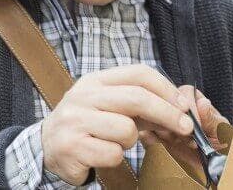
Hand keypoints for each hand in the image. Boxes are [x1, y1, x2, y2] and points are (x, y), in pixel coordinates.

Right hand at [42, 64, 192, 185]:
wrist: (46, 148)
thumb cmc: (89, 125)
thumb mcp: (111, 106)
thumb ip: (142, 105)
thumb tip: (182, 108)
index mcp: (96, 81)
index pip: (139, 74)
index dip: (166, 89)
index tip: (185, 105)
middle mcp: (83, 96)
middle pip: (137, 98)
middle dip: (168, 114)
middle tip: (186, 128)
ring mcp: (74, 121)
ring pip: (126, 130)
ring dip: (130, 142)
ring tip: (115, 142)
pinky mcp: (71, 147)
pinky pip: (112, 154)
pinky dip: (114, 158)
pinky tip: (101, 155)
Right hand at [140, 85, 229, 178]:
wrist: (209, 163)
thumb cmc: (219, 141)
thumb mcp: (220, 131)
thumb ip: (211, 119)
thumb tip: (203, 103)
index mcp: (194, 99)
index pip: (185, 93)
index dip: (189, 111)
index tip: (196, 128)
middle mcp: (176, 106)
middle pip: (166, 103)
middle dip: (176, 124)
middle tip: (188, 140)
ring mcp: (162, 119)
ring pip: (153, 117)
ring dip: (165, 132)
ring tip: (179, 143)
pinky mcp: (153, 134)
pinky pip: (145, 132)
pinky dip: (152, 140)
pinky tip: (164, 146)